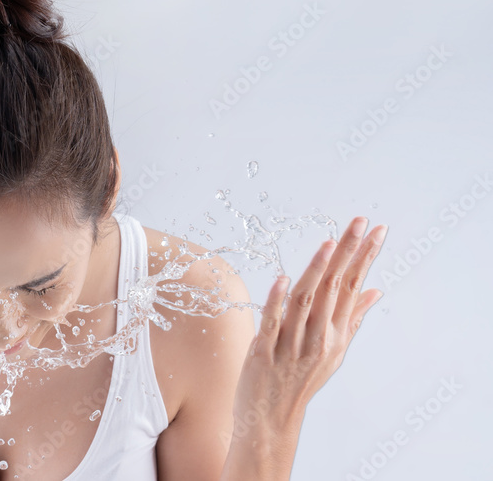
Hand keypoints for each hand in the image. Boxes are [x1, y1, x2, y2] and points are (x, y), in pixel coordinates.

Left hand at [232, 216, 386, 435]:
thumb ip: (353, 318)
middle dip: (347, 253)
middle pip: (335, 289)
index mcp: (337, 335)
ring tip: (328, 244)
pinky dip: (277, 301)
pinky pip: (273, 324)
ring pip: (306, 303)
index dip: (364, 257)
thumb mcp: (334, 351)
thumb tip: (375, 289)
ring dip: (316, 272)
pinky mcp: (264, 353)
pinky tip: (284, 279)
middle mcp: (320, 339)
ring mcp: (292, 346)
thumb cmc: (301, 380)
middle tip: (359, 222)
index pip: (354, 288)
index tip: (377, 230)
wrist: (272, 419)